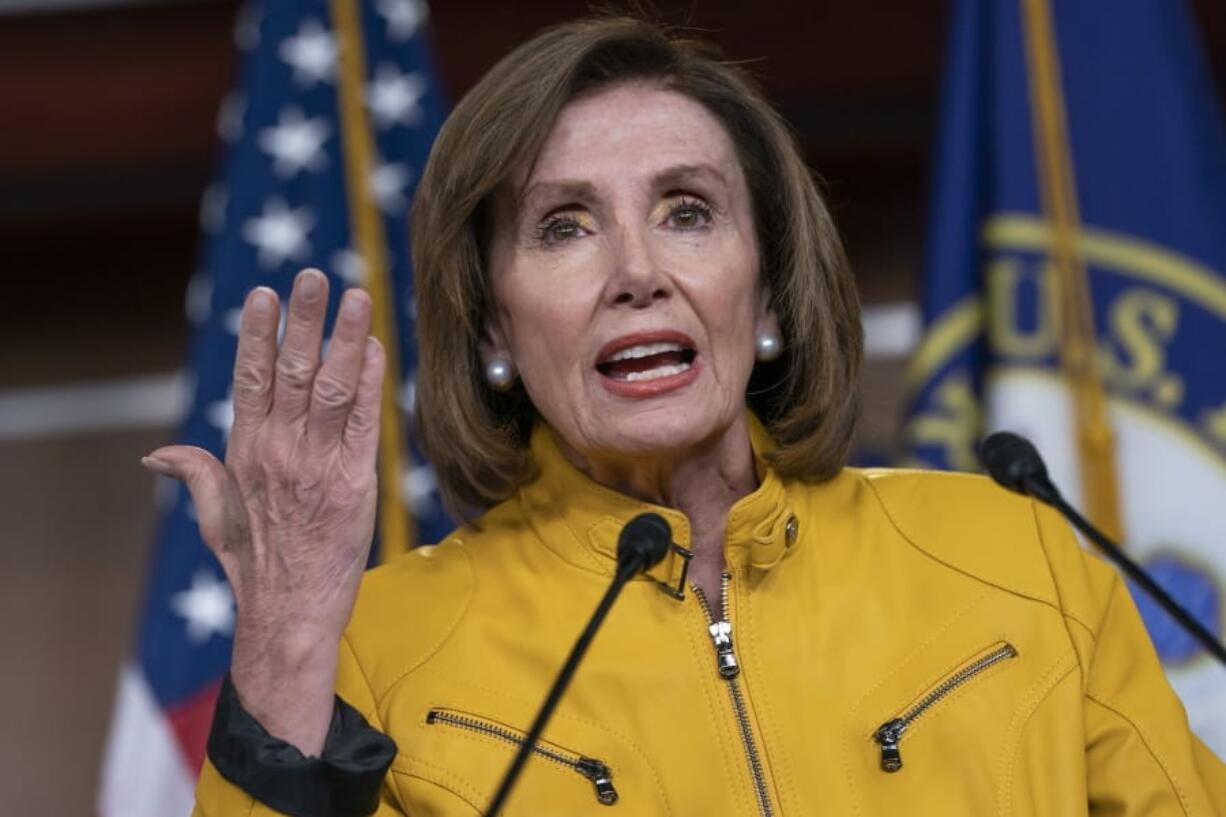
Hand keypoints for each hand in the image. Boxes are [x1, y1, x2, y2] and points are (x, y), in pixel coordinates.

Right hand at [142, 269, 384, 753]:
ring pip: (330, 387)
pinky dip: (371, 384)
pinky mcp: (354, 483)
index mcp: (244, 452)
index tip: (265, 294)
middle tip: (315, 274)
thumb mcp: (215, 518)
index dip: (259, 334)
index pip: (250, 379)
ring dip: (344, 338)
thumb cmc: (256, 568)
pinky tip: (378, 349)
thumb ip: (196, 475)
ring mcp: (317, 465)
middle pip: (291, 371)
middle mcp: (278, 451)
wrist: (290, 617)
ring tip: (356, 295)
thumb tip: (156, 453)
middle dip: (303, 320)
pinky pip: (363, 423)